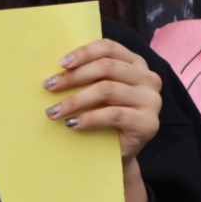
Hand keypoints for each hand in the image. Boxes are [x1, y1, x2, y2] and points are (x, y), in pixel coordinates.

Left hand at [43, 39, 161, 201]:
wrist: (116, 154)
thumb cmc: (102, 118)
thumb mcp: (96, 92)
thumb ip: (87, 75)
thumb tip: (56, 68)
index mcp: (135, 64)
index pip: (109, 48)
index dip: (84, 52)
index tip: (60, 63)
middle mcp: (148, 79)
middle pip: (106, 67)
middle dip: (73, 77)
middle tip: (48, 86)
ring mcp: (152, 101)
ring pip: (107, 90)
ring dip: (75, 100)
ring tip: (53, 111)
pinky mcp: (148, 123)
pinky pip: (113, 114)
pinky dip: (88, 118)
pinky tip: (71, 124)